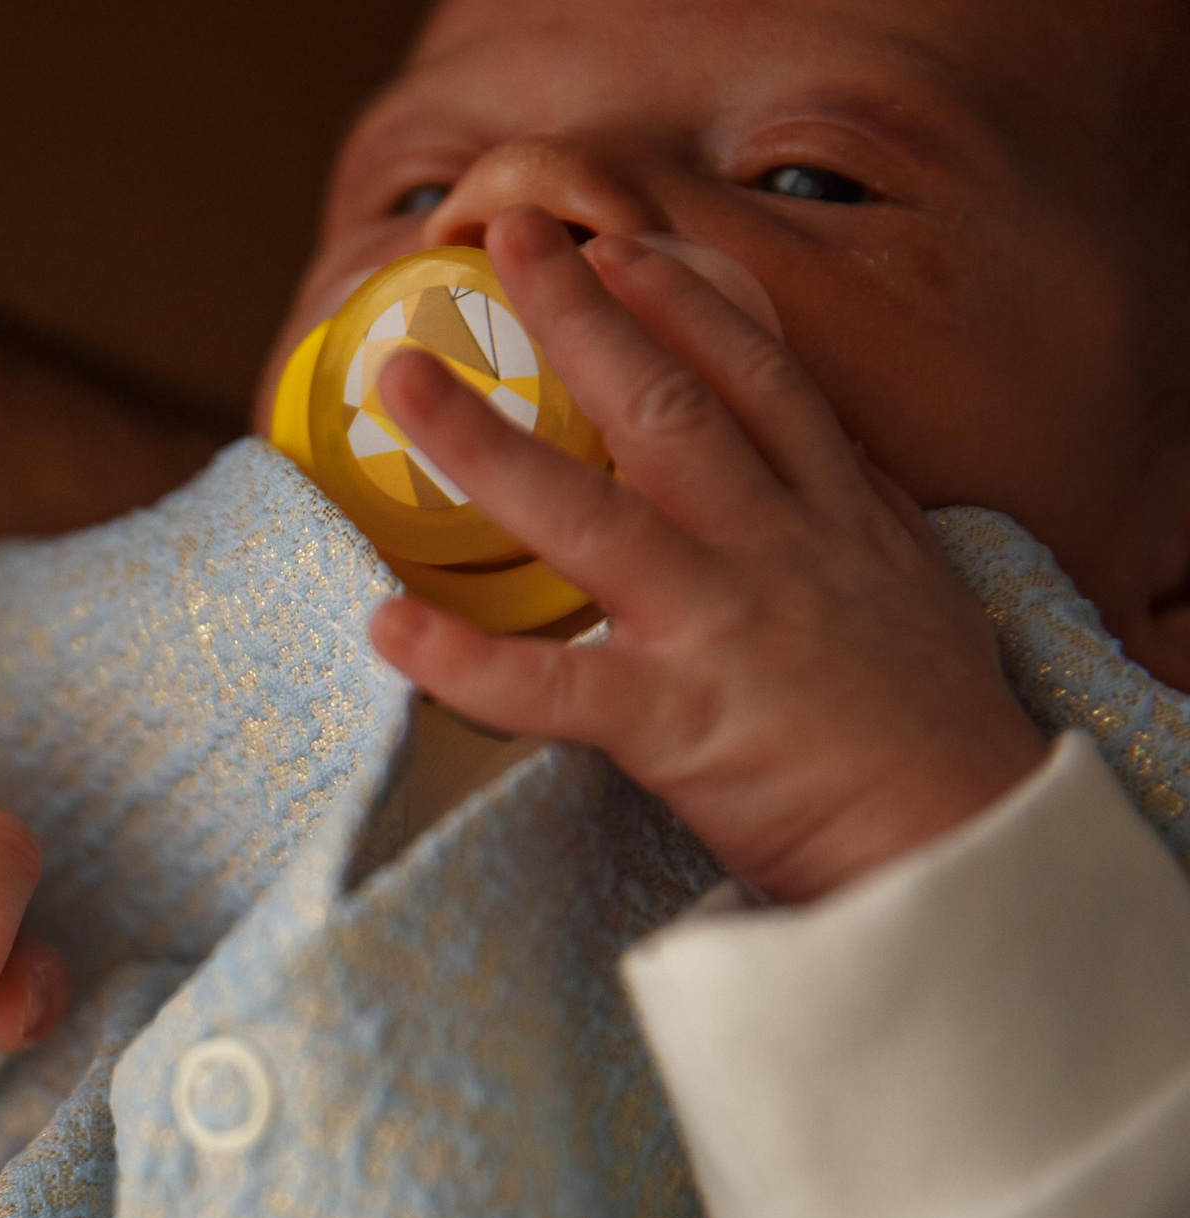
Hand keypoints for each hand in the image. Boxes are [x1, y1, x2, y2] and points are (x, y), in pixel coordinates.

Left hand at [367, 206, 1047, 902]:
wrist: (970, 842)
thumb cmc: (934, 730)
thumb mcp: (914, 584)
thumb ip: (856, 512)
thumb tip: (823, 452)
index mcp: (833, 516)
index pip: (755, 381)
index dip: (685, 306)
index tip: (620, 247)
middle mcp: (772, 550)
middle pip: (661, 409)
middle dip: (578, 316)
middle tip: (506, 237)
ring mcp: (721, 629)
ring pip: (587, 515)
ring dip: (485, 444)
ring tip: (403, 381)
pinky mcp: (678, 722)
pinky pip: (550, 687)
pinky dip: (463, 659)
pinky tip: (386, 625)